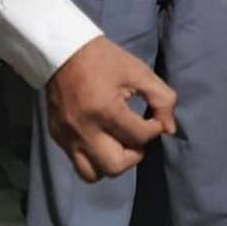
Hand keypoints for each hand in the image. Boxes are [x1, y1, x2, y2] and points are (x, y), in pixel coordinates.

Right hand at [46, 36, 176, 182]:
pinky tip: (102, 138)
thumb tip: (169, 129)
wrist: (63, 51)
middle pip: (115, 166)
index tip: (153, 119)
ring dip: (111, 163)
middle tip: (136, 137)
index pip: (139, 137)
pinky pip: (77, 162)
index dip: (155, 129)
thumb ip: (162, 99)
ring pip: (92, 174)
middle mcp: (84, 129)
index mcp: (105, 110)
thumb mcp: (139, 72)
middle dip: (133, 155)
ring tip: (118, 143)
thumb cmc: (104, 60)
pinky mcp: (57, 136)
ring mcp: (67, 136)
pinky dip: (93, 157)